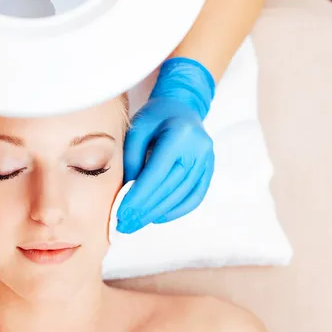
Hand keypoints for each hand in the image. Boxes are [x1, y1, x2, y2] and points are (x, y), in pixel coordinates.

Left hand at [117, 58, 215, 232]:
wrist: (182, 106)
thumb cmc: (155, 116)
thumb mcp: (137, 129)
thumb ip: (132, 159)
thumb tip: (127, 193)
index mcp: (180, 134)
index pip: (157, 173)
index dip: (139, 196)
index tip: (121, 213)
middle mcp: (199, 149)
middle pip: (169, 187)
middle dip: (145, 209)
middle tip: (125, 225)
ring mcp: (208, 160)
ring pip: (181, 195)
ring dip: (158, 213)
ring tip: (137, 224)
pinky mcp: (209, 170)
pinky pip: (195, 196)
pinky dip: (176, 210)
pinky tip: (158, 218)